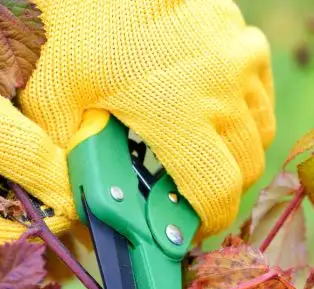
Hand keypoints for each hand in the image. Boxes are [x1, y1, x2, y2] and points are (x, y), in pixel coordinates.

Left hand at [18, 0, 275, 236]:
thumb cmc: (66, 31)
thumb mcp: (53, 105)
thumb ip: (72, 171)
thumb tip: (88, 231)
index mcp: (179, 109)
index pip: (218, 192)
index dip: (208, 224)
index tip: (189, 232)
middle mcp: (225, 84)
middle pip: (247, 167)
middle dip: (221, 191)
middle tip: (187, 192)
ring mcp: (242, 56)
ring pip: (260, 133)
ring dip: (235, 155)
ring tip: (198, 152)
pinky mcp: (245, 38)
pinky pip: (260, 97)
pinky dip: (243, 116)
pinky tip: (208, 111)